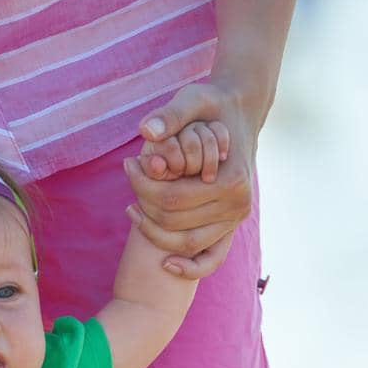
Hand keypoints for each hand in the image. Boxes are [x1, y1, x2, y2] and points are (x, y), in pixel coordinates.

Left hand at [122, 80, 257, 278]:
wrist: (240, 114)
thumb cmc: (213, 106)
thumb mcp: (193, 99)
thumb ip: (170, 114)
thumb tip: (147, 132)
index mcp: (232, 179)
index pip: (173, 197)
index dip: (142, 185)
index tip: (128, 164)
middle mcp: (239, 205)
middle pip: (176, 222)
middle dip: (144, 206)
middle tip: (129, 179)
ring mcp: (236, 220)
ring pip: (187, 244)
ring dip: (154, 233)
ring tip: (132, 208)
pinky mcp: (230, 229)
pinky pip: (211, 260)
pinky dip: (189, 268)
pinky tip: (165, 263)